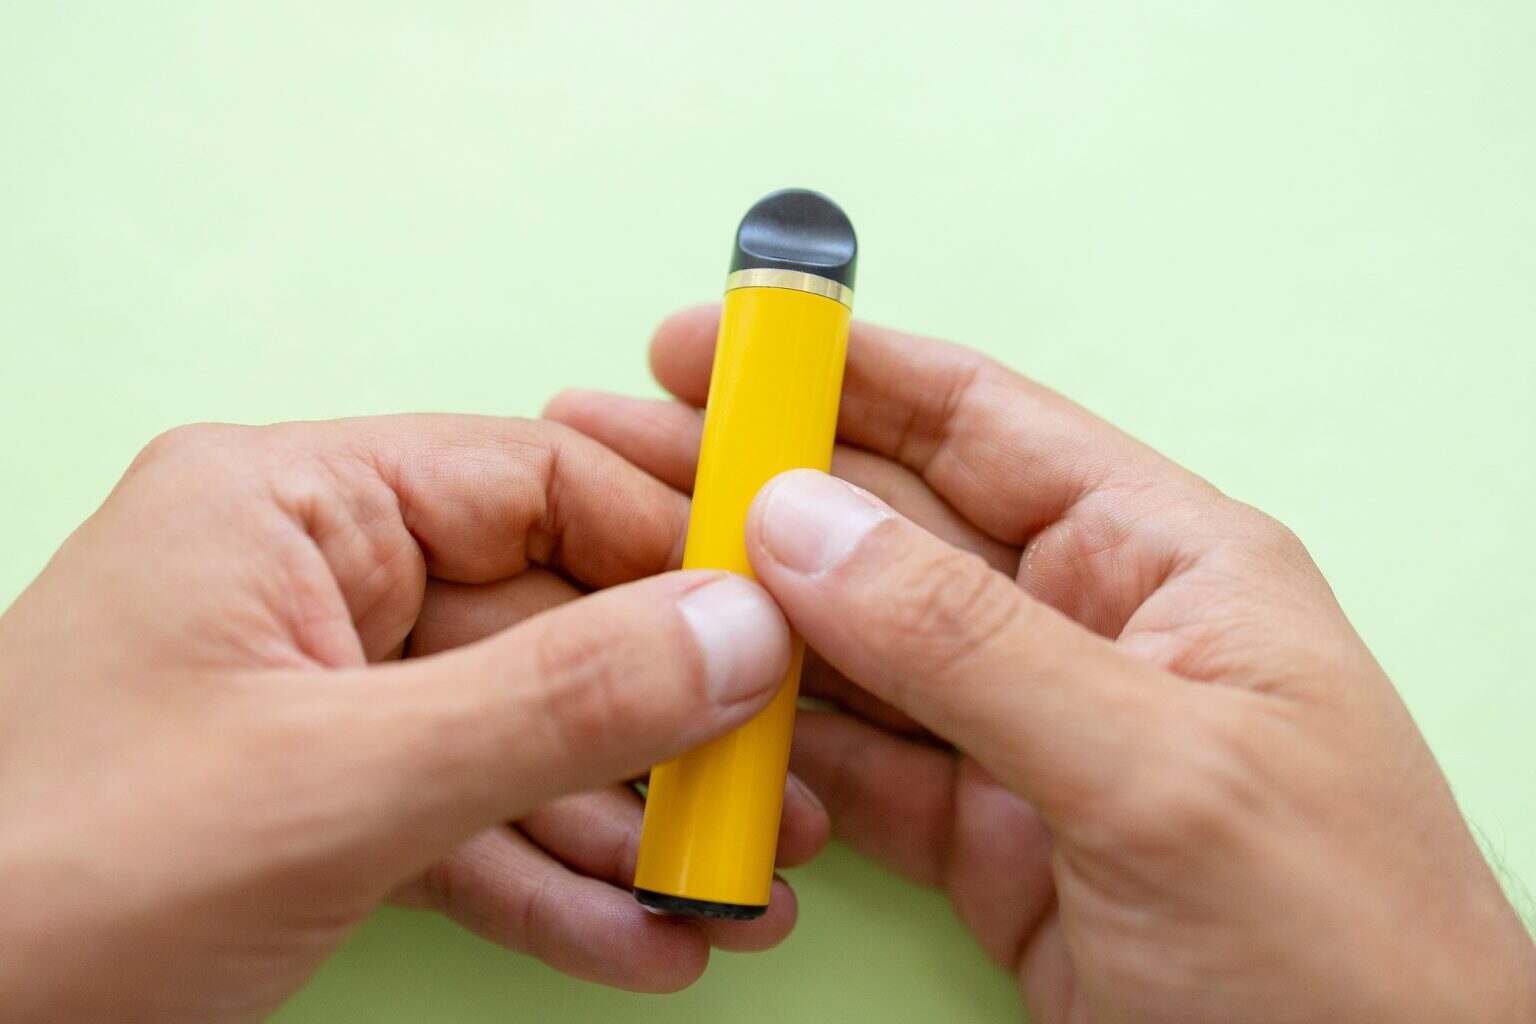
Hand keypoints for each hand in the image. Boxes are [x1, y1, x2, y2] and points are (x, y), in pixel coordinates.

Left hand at [0, 415, 828, 1022]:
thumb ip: (556, 704)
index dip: (671, 549)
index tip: (784, 621)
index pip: (533, 483)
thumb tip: (741, 633)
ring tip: (735, 890)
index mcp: (288, 507)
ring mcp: (314, 699)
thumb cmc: (48, 885)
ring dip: (623, 822)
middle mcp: (308, 583)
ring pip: (514, 735)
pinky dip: (547, 883)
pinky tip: (638, 941)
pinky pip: (460, 821)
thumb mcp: (336, 786)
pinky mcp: (312, 803)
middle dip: (664, 725)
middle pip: (542, 621)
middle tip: (774, 793)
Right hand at [547, 307, 1535, 1022]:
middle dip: (757, 487)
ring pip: (858, 651)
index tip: (719, 342)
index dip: (844, 372)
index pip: (982, 424)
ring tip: (619, 573)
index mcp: (1167, 563)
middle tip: (617, 456)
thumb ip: (969, 644)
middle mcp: (1090, 631)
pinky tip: (695, 715)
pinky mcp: (988, 842)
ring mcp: (1030, 739)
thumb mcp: (1157, 776)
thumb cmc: (1343, 957)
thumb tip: (800, 523)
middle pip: (894, 529)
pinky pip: (856, 766)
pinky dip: (773, 746)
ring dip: (746, 618)